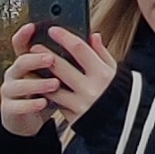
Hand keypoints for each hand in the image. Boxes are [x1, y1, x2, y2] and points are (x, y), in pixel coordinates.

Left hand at [0, 26, 117, 138]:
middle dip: (45, 54)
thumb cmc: (118, 93)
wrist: (123, 123)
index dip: (64, 37)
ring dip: (39, 76)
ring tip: (31, 66)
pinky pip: (56, 103)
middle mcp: (91, 87)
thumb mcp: (114, 70)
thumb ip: (102, 53)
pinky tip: (39, 86)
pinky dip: (46, 93)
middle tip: (34, 47)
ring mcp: (81, 103)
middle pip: (61, 66)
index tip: (53, 30)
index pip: (79, 49)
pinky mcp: (73, 117)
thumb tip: (94, 35)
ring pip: (53, 86)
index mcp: (102, 73)